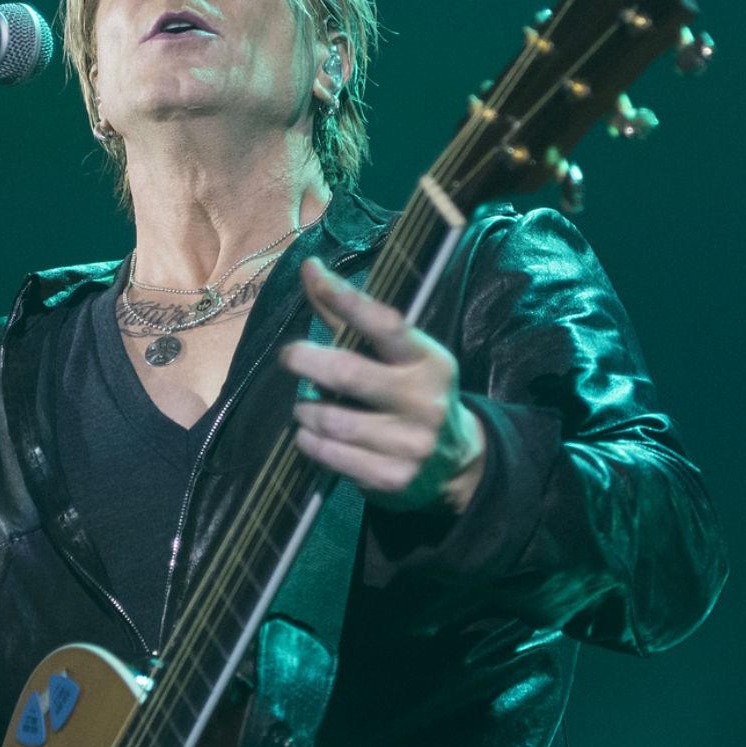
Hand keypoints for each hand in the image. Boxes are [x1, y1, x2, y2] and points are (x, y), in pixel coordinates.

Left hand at [282, 257, 486, 513]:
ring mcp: (410, 443)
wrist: (457, 462)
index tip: (316, 278)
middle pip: (348, 374)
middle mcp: (424, 401)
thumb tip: (309, 268)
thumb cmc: (411, 392)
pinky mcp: (393, 478)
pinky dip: (309, 441)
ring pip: (330, 419)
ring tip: (306, 406)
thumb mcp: (396, 354)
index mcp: (429, 361)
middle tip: (288, 356)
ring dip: (305, 409)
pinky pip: (330, 455)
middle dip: (306, 360)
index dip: (349, 300)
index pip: (386, 325)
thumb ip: (350, 314)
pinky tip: (312, 435)